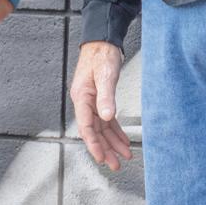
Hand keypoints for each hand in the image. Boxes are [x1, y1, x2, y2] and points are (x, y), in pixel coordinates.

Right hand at [70, 41, 132, 170]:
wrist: (102, 40)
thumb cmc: (101, 54)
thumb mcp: (105, 75)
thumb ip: (106, 97)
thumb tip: (106, 117)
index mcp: (82, 97)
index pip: (86, 127)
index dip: (94, 144)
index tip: (102, 158)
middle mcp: (85, 102)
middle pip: (94, 131)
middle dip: (105, 149)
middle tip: (115, 164)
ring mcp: (92, 101)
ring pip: (101, 128)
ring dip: (112, 142)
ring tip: (123, 155)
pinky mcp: (100, 98)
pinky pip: (107, 120)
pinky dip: (115, 131)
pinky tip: (123, 139)